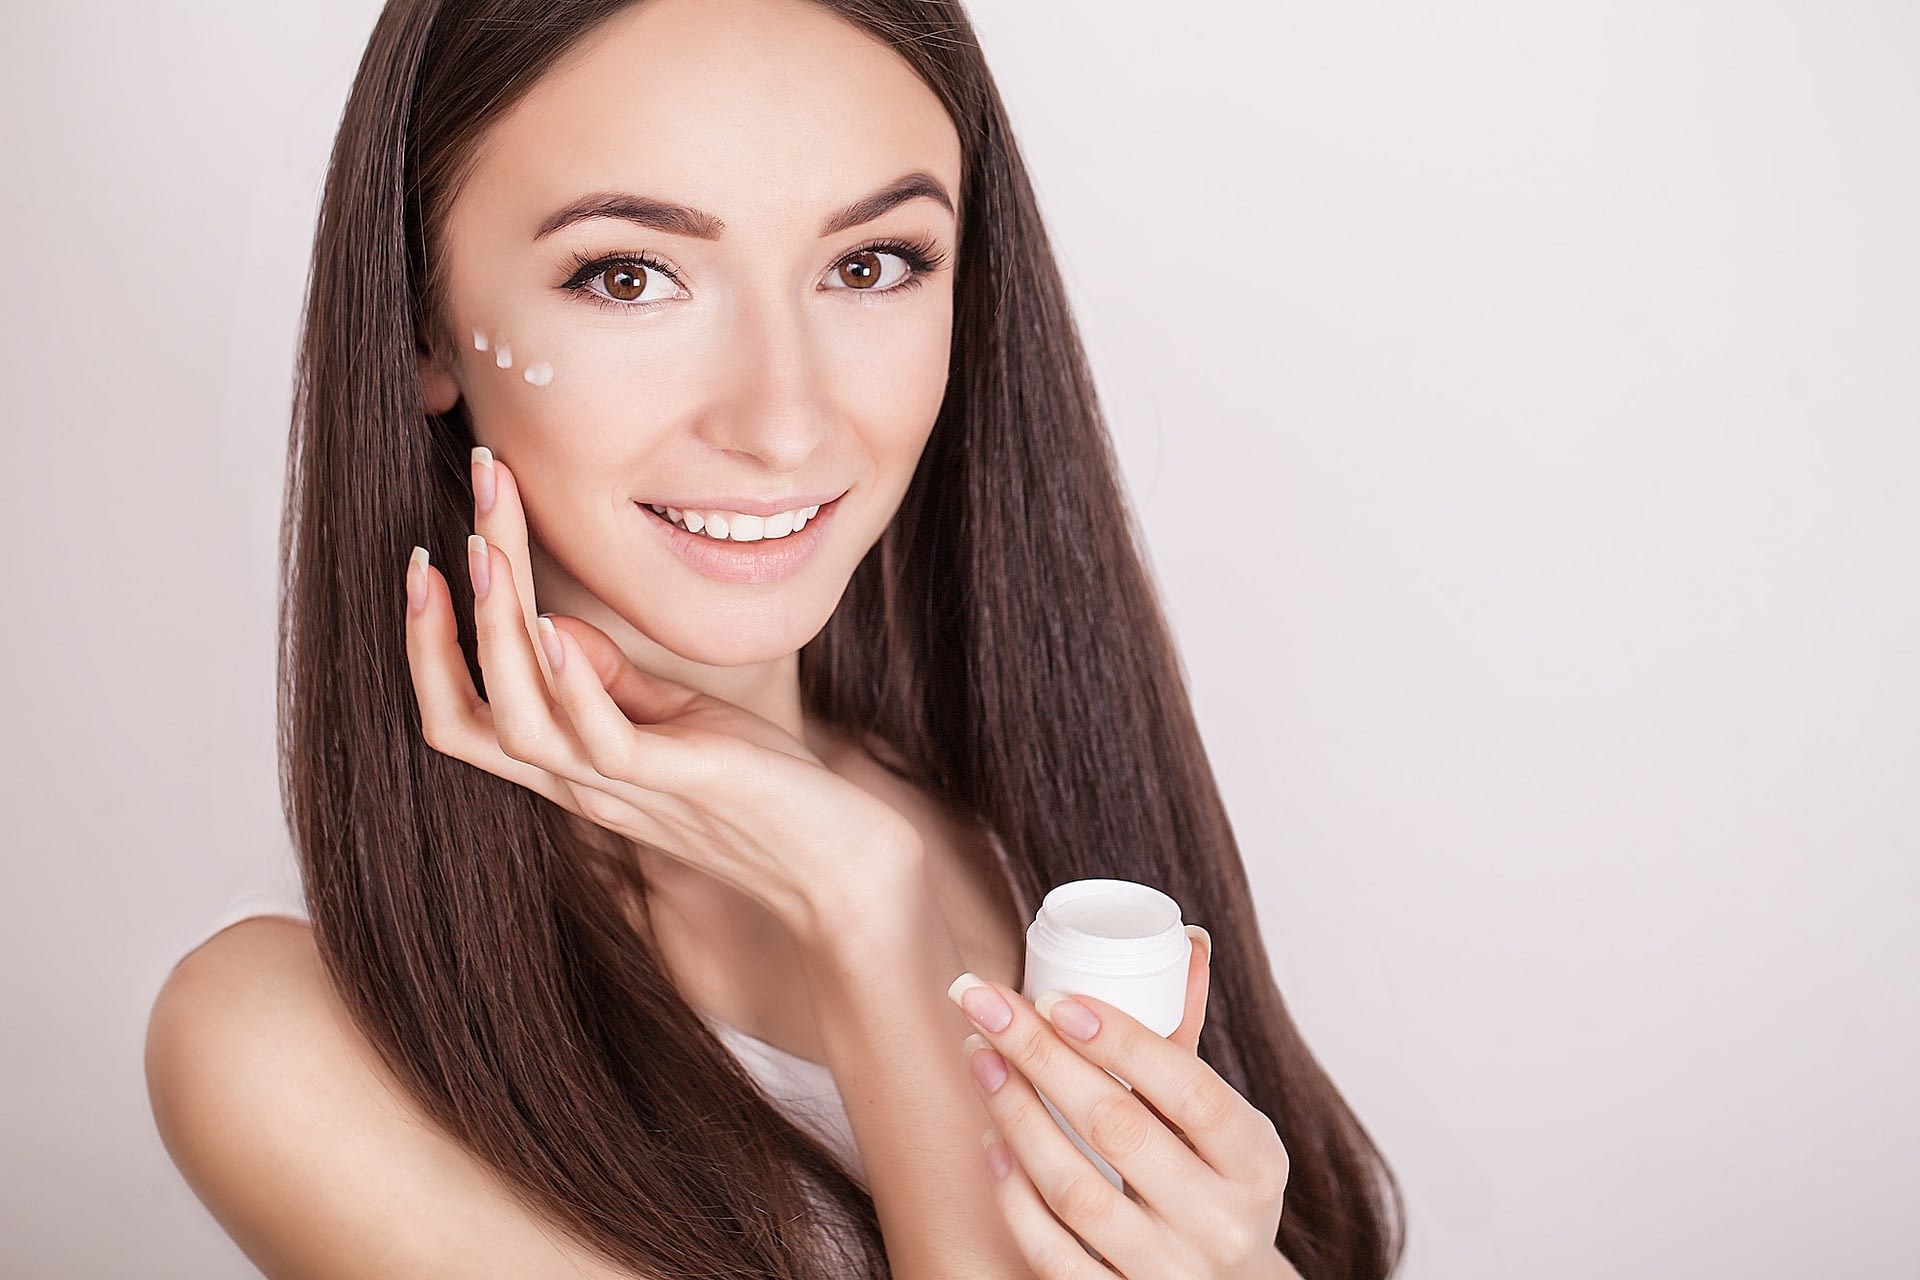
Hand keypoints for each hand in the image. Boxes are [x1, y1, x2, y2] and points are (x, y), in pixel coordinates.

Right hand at [400, 446, 922, 930]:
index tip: (423, 560)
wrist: (838, 863)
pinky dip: (573, 682)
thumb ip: (608, 678)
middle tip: (447, 523)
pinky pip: (604, 742)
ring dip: (497, 635)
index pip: (458, 714)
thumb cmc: (758, 782)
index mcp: (567, 765)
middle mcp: (576, 782)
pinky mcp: (679, 781)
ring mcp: (623, 787)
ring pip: (521, 724)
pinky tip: (555, 623)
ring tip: (488, 554)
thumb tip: (547, 619)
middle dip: (441, 620)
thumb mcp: (670, 717)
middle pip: (464, 713)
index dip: (427, 646)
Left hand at [949, 935, 1292, 1277]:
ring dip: (1016, 1116)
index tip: (1054, 997)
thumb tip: (1185, 939)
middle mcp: (1220, 1224)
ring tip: (979, 1058)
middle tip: (984, 1005)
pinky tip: (989, 1140)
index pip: (1190, 1089)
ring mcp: (1171, 1275)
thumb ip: (1191, 1039)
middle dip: (1041, 1058)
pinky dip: (1013, 1195)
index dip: (1121, 1040)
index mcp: (1256, 1164)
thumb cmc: (1217, 1189)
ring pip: (1076, 1191)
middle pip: (1118, 1130)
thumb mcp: (1225, 1125)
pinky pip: (1052, 1254)